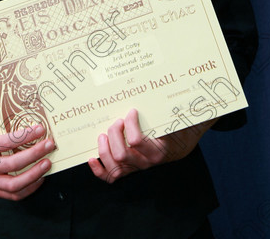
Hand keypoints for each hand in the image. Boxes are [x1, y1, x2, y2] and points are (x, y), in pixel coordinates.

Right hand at [0, 121, 55, 199]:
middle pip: (11, 164)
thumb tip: (37, 125)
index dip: (24, 136)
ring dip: (34, 174)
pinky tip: (41, 176)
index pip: (5, 142)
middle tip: (49, 145)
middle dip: (33, 154)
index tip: (40, 129)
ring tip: (48, 163)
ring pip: (14, 184)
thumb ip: (11, 124)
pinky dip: (31, 187)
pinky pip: (16, 195)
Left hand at [88, 108, 212, 182]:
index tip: (131, 111)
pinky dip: (99, 170)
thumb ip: (168, 111)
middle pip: (122, 154)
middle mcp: (146, 162)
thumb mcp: (173, 120)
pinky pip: (112, 177)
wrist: (178, 145)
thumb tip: (161, 92)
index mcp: (157, 151)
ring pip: (115, 168)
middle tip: (117, 121)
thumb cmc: (173, 128)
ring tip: (102, 136)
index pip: (137, 141)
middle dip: (114, 134)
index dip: (130, 124)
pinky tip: (92, 159)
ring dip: (104, 151)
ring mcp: (136, 168)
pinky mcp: (128, 170)